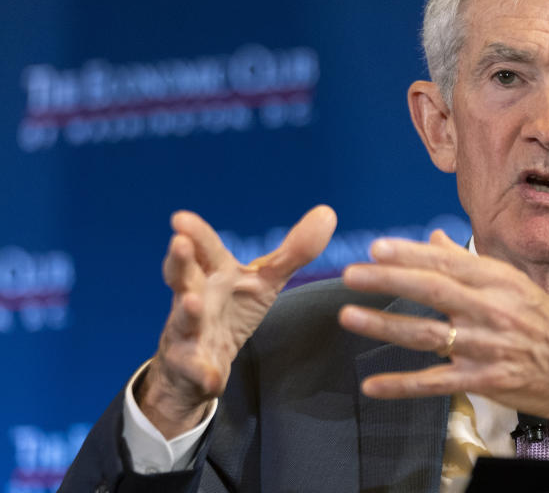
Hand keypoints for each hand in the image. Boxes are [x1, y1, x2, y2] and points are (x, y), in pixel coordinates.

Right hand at [138, 205, 336, 437]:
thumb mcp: (265, 280)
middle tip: (178, 242)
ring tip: (192, 302)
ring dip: (188, 310)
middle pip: (182, 276)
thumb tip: (328, 212)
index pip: (204, 248)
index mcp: (212, 273)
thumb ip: (294, 251)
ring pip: (184, 319)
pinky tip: (213, 378)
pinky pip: (196, 370)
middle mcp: (194, 296)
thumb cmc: (232, 308)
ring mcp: (189, 331)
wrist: (199, 362)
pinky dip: (204, 372)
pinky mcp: (192, 366)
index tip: (181, 217)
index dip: (195, 233)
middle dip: (179, 261)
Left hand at [338, 230, 548, 456]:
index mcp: (500, 281)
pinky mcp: (484, 381)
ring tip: (349, 316)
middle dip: (387, 280)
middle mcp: (492, 310)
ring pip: (426, 334)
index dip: (409, 253)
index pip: (447, 262)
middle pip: (431, 290)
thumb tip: (433, 239)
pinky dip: (401, 385)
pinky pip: (434, 382)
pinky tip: (373, 385)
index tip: (377, 247)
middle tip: (351, 274)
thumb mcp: (516, 286)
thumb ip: (470, 264)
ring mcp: (486, 347)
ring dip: (384, 325)